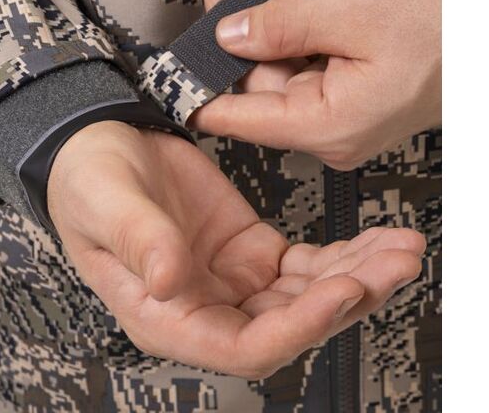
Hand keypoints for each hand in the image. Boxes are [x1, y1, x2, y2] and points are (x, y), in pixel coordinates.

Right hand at [48, 120, 424, 378]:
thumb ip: (140, 241)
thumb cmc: (88, 180)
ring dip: (358, 275)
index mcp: (167, 314)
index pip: (244, 346)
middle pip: (292, 324)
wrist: (99, 143)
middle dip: (349, 299)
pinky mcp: (252, 249)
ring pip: (309, 295)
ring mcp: (234, 280)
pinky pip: (307, 264)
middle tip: (394, 264)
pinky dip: (344, 253)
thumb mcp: (106, 204)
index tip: (341, 291)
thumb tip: (172, 282)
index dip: (298, 327)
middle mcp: (208, 307)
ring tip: (400, 248)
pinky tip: (373, 238)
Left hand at [190, 0, 440, 169]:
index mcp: (326, 123)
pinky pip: (311, 52)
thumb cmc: (446, 31)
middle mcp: (330, 126)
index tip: (165, 70)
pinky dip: (302, 13)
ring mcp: (341, 108)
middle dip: (241, 15)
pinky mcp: (352, 87)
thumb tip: (227, 34)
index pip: (239, 116)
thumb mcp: (353, 16)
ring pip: (283, 55)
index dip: (198, 87)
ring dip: (274, 4)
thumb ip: (281, 24)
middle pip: (258, 74)